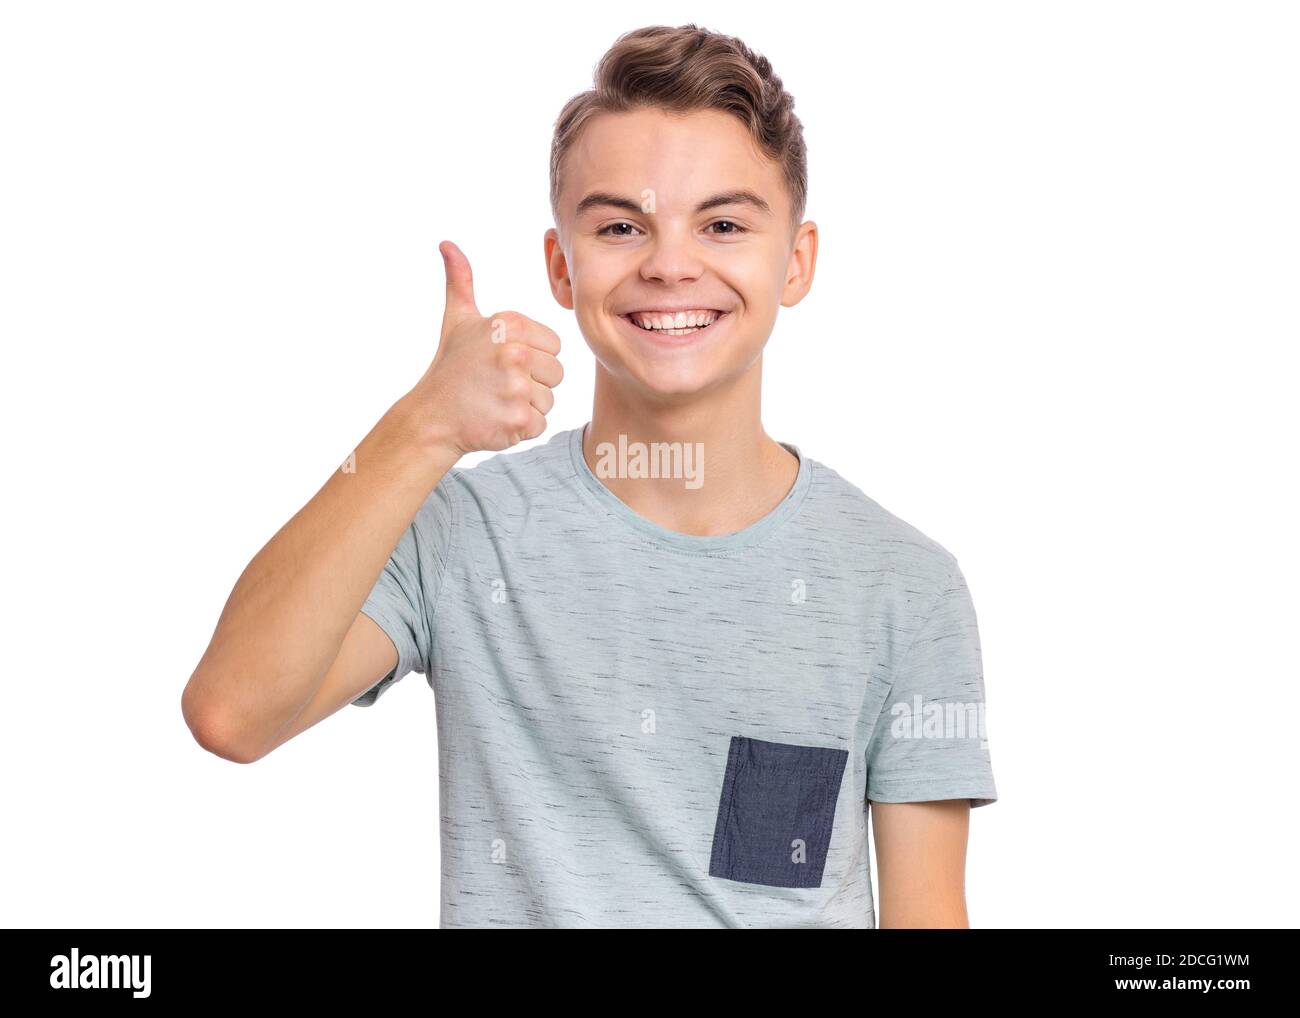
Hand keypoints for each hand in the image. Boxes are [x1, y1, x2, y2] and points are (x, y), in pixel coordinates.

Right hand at [406, 240, 563, 455]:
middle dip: (532, 383)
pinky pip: (540, 424)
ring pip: (549, 400)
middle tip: (497, 385)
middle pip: (556, 374)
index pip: (554, 346)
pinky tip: (495, 419)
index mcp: (509, 325)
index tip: (501, 362)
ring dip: (526, 406)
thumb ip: (461, 281)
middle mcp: (514, 353)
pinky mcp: (518, 420)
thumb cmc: (450, 367)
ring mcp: (516, 388)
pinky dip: (521, 428)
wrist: (431, 417)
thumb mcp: (457, 320)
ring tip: (495, 401)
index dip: (532, 356)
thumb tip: (448, 244)